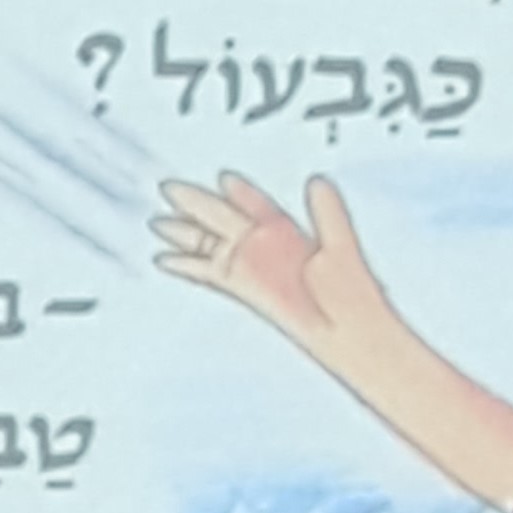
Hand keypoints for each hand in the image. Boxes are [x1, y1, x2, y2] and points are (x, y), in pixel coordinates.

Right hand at [153, 167, 390, 364]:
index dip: (242, 193)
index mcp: (289, 234)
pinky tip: (164, 260)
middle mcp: (266, 249)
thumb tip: (317, 180)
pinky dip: (185, 266)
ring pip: (209, 243)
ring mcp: (252, 268)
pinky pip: (208, 273)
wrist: (351, 334)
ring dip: (184, 233)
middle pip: (224, 219)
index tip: (225, 178)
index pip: (258, 206)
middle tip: (169, 188)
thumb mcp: (342, 246)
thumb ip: (329, 214)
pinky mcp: (244, 288)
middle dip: (197, 203)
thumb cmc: (353, 298)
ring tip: (158, 222)